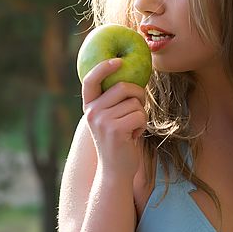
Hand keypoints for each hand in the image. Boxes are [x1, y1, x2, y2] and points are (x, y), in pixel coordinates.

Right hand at [82, 58, 147, 178]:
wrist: (115, 171)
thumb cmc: (118, 140)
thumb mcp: (110, 118)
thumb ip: (113, 100)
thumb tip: (128, 73)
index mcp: (89, 107)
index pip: (91, 80)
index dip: (103, 67)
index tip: (118, 61)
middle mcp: (92, 112)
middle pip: (123, 87)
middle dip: (138, 95)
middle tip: (138, 109)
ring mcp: (102, 121)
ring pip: (135, 102)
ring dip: (141, 114)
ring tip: (131, 129)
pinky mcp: (116, 130)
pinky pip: (140, 115)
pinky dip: (143, 125)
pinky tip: (133, 136)